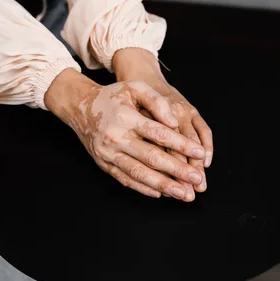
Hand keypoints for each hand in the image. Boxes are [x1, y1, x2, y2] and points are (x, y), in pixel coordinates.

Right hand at [45, 68, 205, 200]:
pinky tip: (161, 193)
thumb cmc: (112, 97)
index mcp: (126, 118)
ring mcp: (109, 154)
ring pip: (139, 173)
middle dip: (177, 170)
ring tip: (183, 194)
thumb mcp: (134, 87)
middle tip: (196, 180)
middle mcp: (116, 138)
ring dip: (163, 185)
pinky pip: (126, 180)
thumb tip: (174, 122)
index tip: (199, 153)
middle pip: (151, 157)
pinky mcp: (104, 165)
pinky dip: (143, 188)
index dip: (181, 144)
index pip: (159, 134)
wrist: (80, 107)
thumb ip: (157, 101)